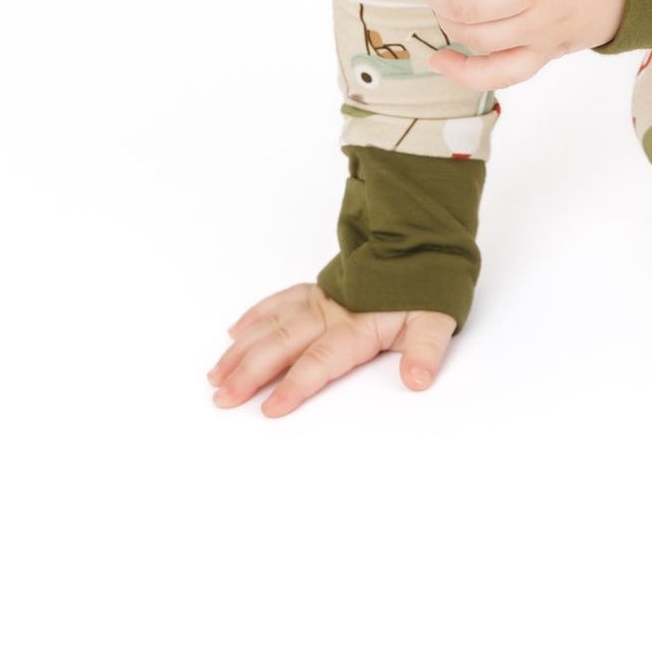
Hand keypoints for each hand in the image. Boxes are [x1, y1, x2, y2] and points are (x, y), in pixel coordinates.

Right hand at [207, 282, 455, 416]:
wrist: (422, 242)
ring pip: (273, 324)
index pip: (321, 359)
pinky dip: (256, 315)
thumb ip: (426, 350)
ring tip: (216, 375)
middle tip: (222, 398)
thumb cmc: (426, 287)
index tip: (269, 409)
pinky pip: (280, 301)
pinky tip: (234, 332)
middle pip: (284, 344)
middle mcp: (331, 312)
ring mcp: (320, 299)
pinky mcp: (316, 289)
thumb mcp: (436, 319)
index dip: (295, 384)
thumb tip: (417, 380)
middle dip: (251, 372)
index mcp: (358, 325)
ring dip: (242, 349)